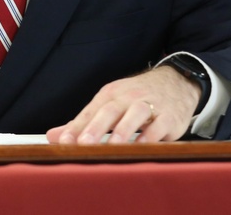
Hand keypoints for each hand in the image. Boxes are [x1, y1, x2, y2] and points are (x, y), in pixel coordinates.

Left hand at [46, 65, 200, 143]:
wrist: (176, 83)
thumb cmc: (137, 97)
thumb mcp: (110, 104)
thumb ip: (83, 123)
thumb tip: (54, 137)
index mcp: (110, 94)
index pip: (90, 111)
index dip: (76, 128)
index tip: (64, 143)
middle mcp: (128, 97)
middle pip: (110, 110)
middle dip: (96, 128)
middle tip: (84, 145)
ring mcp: (150, 105)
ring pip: (136, 114)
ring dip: (124, 130)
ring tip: (113, 146)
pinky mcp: (169, 117)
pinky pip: (159, 126)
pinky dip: (150, 137)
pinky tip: (141, 148)